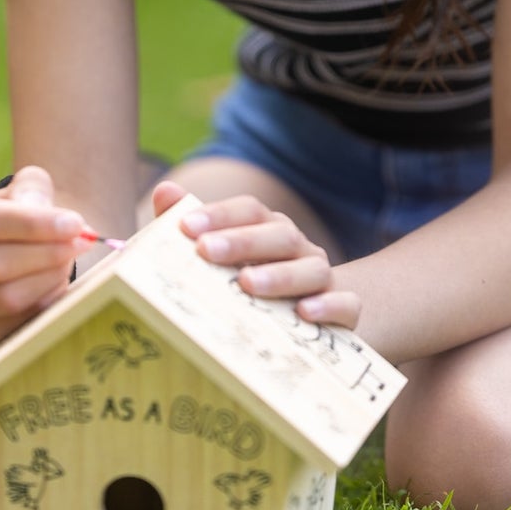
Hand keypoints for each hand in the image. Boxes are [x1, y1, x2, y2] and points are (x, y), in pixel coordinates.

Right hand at [0, 165, 92, 346]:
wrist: (7, 250)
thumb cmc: (17, 214)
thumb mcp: (23, 189)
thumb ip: (35, 191)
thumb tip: (56, 220)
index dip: (33, 224)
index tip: (74, 224)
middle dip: (45, 254)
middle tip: (81, 244)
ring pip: (3, 297)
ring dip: (46, 279)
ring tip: (68, 261)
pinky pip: (13, 323)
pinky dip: (42, 304)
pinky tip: (57, 284)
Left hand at [151, 180, 360, 329]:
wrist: (315, 318)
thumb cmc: (253, 284)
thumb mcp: (221, 257)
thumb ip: (189, 225)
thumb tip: (164, 191)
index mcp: (269, 229)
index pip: (249, 210)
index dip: (219, 214)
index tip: (185, 226)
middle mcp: (299, 248)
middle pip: (279, 235)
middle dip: (242, 241)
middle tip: (206, 251)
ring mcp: (324, 278)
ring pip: (312, 269)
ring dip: (280, 276)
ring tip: (247, 284)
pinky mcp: (346, 310)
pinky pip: (346, 303)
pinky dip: (329, 305)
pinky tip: (304, 313)